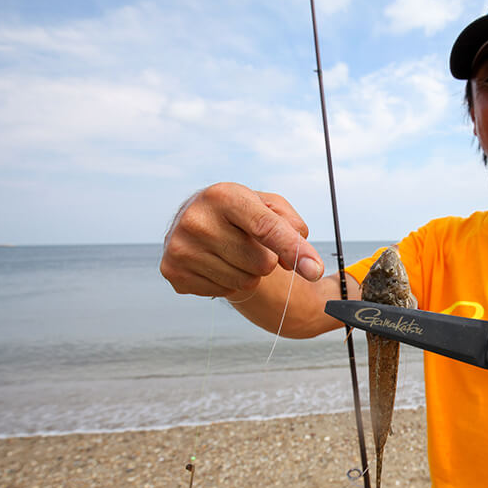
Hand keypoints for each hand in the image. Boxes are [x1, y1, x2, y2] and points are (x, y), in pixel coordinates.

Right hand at [160, 182, 324, 297]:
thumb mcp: (272, 206)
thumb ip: (294, 230)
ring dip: (249, 273)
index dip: (294, 249)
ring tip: (233, 253)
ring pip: (244, 282)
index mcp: (224, 195)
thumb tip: (300, 265)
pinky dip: (228, 282)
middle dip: (266, 259)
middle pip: (261, 263)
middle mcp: (196, 219)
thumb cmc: (243, 213)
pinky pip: (224, 292)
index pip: (266, 227)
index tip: (314, 270)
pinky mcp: (173, 271)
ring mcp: (180, 247)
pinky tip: (217, 264)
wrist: (198, 219)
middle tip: (250, 244)